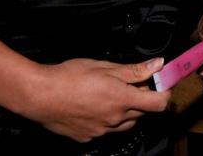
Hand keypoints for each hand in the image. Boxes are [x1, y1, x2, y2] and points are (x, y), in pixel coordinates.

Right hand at [25, 57, 168, 142]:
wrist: (39, 96)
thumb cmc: (70, 76)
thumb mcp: (105, 67)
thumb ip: (134, 70)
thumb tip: (158, 65)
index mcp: (122, 99)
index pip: (159, 103)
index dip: (164, 92)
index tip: (160, 83)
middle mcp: (115, 118)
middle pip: (142, 112)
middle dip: (142, 98)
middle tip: (130, 82)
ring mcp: (101, 130)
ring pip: (125, 123)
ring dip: (126, 110)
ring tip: (111, 93)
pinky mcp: (88, 137)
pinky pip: (106, 130)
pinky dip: (107, 119)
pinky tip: (94, 106)